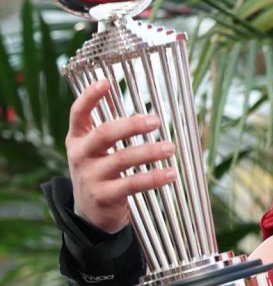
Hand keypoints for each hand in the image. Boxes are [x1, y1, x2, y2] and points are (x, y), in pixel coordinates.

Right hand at [65, 80, 176, 232]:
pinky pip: (132, 184)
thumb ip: (104, 124)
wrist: (90, 214)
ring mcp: (90, 177)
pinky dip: (153, 178)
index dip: (89, 97)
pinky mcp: (103, 196)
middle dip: (131, 125)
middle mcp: (81, 156)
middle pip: (104, 134)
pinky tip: (170, 174)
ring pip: (122, 159)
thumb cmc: (99, 171)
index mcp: (78, 139)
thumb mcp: (94, 148)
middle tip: (156, 121)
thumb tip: (114, 94)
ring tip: (171, 148)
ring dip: (149, 152)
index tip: (106, 82)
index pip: (78, 114)